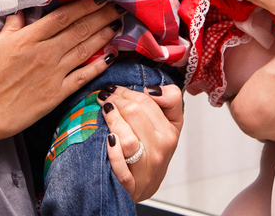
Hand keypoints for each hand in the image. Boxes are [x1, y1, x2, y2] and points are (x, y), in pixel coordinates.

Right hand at [0, 0, 123, 139]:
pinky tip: (111, 55)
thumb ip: (13, 25)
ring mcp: (53, 74)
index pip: (63, 16)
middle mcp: (45, 53)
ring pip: (85, 49)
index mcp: (28, 38)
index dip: (84, 5)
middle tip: (118, 5)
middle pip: (80, 29)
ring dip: (104, 34)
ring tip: (118, 23)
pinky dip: (99, 65)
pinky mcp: (56, 94)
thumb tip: (24, 8)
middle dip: (101, 15)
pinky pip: (83, 76)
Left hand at [99, 83, 182, 200]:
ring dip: (112, 120)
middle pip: (135, 113)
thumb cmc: (153, 152)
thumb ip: (170, 100)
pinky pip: (120, 164)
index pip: (148, 101)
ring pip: (127, 138)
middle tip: (105, 97)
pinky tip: (108, 140)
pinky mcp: (131, 183)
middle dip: (116, 100)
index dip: (128, 91)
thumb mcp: (170, 125)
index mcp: (170, 131)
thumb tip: (152, 89)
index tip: (117, 89)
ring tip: (104, 111)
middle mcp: (160, 148)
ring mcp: (146, 166)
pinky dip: (113, 152)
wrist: (145, 186)